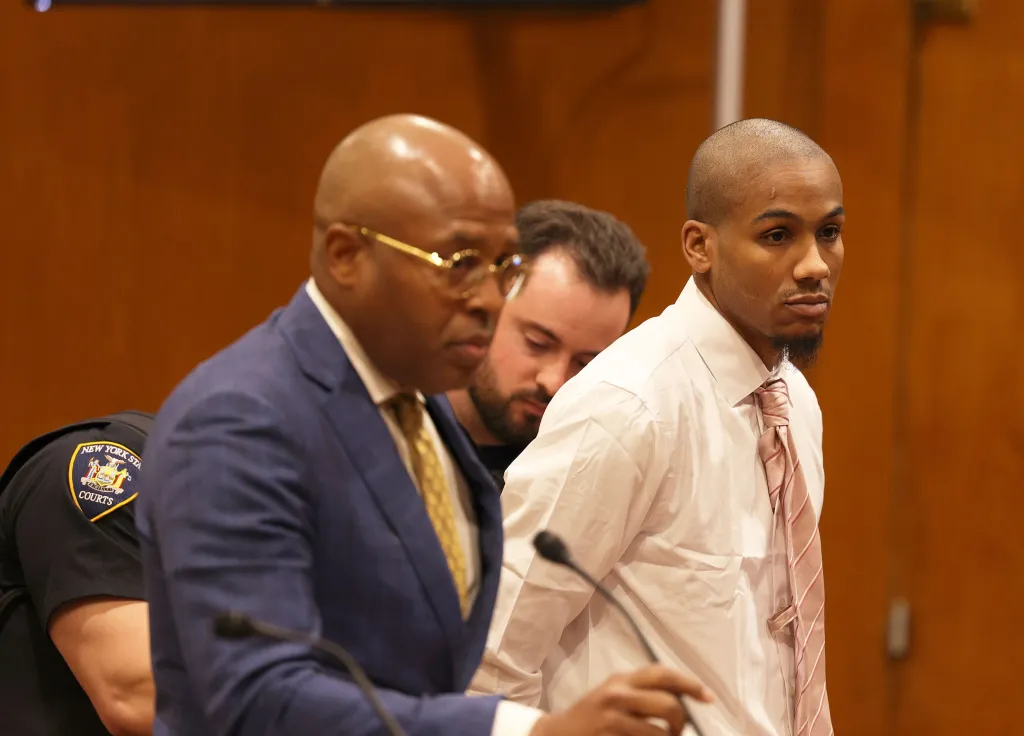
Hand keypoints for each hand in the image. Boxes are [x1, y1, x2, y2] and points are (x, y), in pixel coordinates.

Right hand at [528, 664, 712, 735]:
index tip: (708, 697)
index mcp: (621, 679)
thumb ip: (641, 691)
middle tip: (678, 731)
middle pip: (668, 704)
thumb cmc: (592, 717)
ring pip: (660, 732)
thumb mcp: (614, 694)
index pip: (663, 674)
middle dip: (681, 721)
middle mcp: (617, 694)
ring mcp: (613, 719)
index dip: (690, 684)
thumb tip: (682, 696)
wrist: (558, 734)